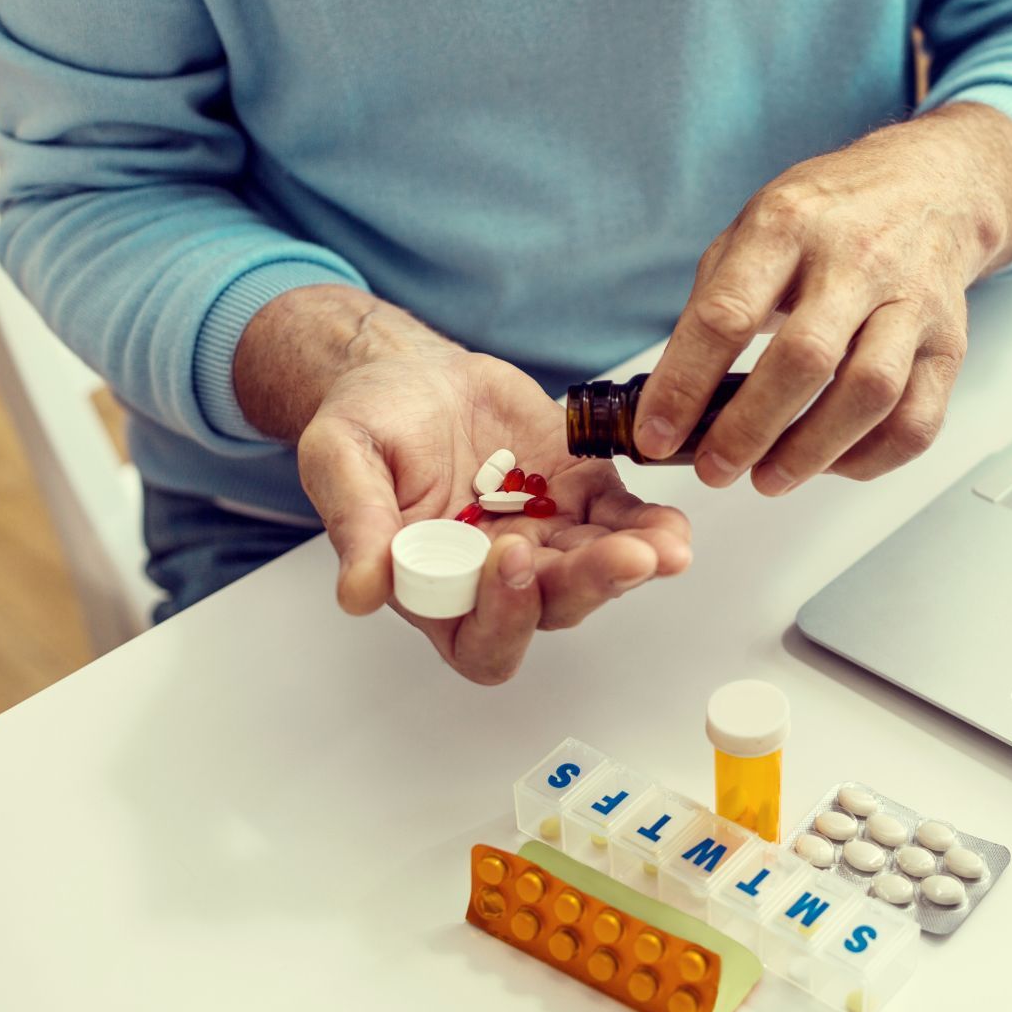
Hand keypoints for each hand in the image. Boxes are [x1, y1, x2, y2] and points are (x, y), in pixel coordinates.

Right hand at [237, 287, 691, 683]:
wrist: (411, 372)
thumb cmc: (368, 420)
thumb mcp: (340, 457)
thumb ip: (355, 522)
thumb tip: (358, 595)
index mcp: (434, 588)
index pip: (478, 639)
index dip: (503, 614)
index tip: (511, 553)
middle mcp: (496, 577)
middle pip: (552, 607)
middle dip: (591, 583)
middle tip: (626, 557)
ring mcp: (546, 536)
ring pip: (596, 568)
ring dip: (635, 560)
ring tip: (666, 544)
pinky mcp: (579, 494)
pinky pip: (622, 520)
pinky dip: (649, 523)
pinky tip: (670, 521)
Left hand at [633, 102, 1011, 492]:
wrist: (930, 187)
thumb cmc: (831, 217)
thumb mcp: (754, 227)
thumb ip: (715, 301)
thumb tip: (671, 396)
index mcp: (788, 225)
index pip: (727, 314)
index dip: (684, 384)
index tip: (656, 434)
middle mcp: (856, 260)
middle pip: (804, 359)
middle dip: (750, 429)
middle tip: (715, 468)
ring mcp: (911, 302)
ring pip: (870, 394)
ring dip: (813, 451)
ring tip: (770, 477)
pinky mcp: (947, 344)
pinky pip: (917, 420)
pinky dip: (871, 458)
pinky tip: (833, 462)